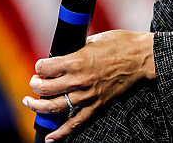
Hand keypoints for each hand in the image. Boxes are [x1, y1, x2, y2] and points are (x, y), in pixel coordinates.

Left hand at [22, 30, 154, 140]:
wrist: (142, 58)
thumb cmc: (120, 44)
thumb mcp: (93, 40)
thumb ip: (76, 49)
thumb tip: (65, 54)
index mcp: (76, 61)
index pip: (45, 68)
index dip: (39, 66)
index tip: (39, 66)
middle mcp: (79, 80)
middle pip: (45, 88)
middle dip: (35, 85)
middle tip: (33, 83)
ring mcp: (87, 95)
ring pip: (55, 107)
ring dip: (38, 106)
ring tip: (30, 102)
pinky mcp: (96, 105)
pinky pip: (75, 123)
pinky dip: (61, 133)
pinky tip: (51, 137)